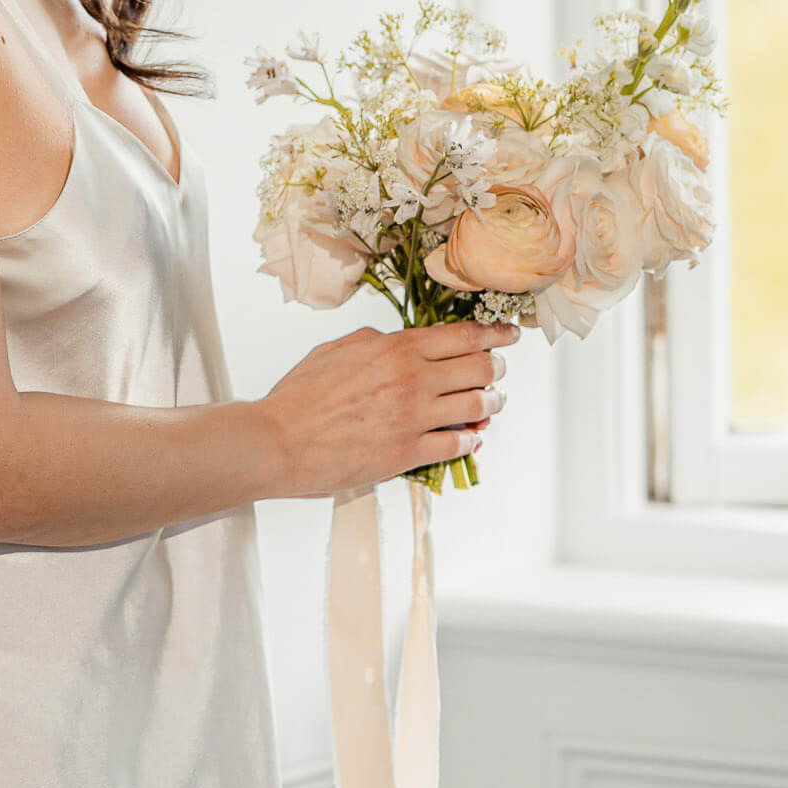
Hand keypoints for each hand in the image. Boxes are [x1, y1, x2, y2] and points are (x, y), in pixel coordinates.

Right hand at [259, 316, 518, 499]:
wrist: (279, 441)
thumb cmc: (300, 395)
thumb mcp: (338, 349)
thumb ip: (376, 342)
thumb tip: (401, 342)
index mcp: (395, 349)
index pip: (462, 336)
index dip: (494, 333)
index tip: (509, 334)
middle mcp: (411, 380)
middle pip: (480, 368)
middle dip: (496, 368)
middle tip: (497, 370)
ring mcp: (413, 418)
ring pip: (477, 406)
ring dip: (490, 403)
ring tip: (490, 403)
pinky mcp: (408, 454)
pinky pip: (458, 445)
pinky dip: (471, 439)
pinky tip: (470, 436)